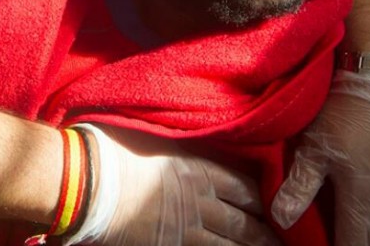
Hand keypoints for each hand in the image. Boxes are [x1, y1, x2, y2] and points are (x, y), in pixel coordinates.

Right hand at [70, 125, 280, 245]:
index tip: (271, 204)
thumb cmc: (116, 146)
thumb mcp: (154, 135)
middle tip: (282, 241)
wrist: (87, 178)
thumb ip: (180, 143)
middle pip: (243, 221)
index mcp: (198, 168)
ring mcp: (185, 229)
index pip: (243, 186)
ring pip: (230, 245)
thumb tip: (191, 137)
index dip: (261, 198)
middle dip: (265, 233)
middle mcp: (200, 200)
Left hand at [271, 71, 369, 245]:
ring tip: (341, 223)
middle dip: (350, 243)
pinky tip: (363, 207)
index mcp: (364, 205)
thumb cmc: (343, 115)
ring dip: (368, 234)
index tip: (315, 243)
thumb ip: (300, 186)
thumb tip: (282, 219)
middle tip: (326, 233)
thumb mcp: (313, 148)